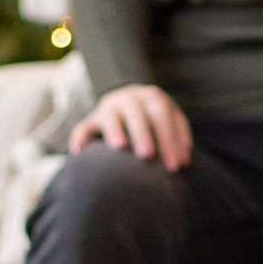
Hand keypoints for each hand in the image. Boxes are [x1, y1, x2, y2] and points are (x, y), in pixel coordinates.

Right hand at [68, 84, 193, 170]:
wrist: (129, 111)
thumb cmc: (156, 126)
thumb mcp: (168, 126)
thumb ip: (177, 140)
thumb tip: (183, 162)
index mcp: (152, 98)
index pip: (163, 113)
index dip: (170, 138)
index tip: (176, 165)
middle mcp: (130, 98)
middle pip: (137, 111)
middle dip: (143, 133)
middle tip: (147, 156)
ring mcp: (109, 108)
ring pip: (110, 116)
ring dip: (115, 129)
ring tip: (119, 146)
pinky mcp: (92, 120)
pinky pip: (83, 128)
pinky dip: (80, 138)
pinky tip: (78, 152)